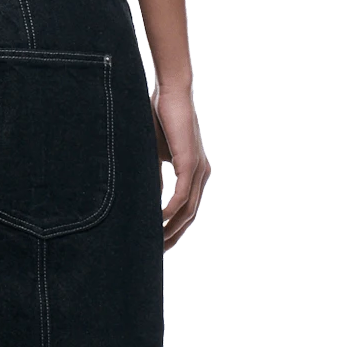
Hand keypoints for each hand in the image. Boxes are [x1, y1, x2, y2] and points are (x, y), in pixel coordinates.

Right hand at [150, 87, 209, 252]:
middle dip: (171, 236)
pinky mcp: (189, 163)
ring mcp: (197, 169)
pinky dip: (169, 211)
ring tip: (153, 242)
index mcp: (194, 173)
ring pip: (187, 210)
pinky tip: (157, 220)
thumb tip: (145, 200)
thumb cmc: (158, 119)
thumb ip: (152, 177)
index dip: (173, 229)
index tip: (157, 243)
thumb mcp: (153, 155)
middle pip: (189, 217)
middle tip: (153, 253)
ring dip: (170, 228)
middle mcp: (200, 174)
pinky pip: (182, 196)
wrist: (169, 93)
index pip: (187, 210)